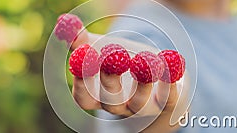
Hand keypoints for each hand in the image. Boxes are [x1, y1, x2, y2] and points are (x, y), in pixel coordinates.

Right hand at [69, 31, 185, 132]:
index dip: (81, 82)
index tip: (83, 57)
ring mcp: (142, 107)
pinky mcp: (165, 103)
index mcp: (98, 96)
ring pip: (139, 103)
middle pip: (110, 102)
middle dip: (110, 78)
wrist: (154, 72)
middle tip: (113, 53)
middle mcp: (118, 106)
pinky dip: (169, 83)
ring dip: (141, 82)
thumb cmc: (121, 61)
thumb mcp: (100, 49)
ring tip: (144, 58)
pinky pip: (168, 99)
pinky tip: (169, 62)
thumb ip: (82, 40)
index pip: (83, 99)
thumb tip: (67, 24)